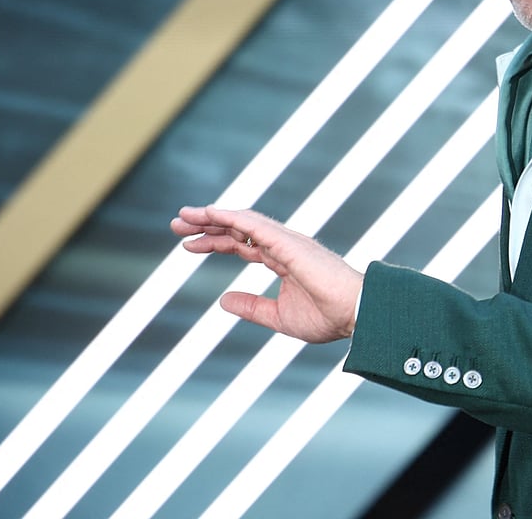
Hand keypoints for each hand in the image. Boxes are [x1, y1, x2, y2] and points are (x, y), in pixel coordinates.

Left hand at [172, 205, 363, 342]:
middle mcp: (282, 245)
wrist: (355, 313)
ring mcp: (286, 241)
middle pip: (236, 229)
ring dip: (211, 217)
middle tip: (176, 225)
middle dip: (206, 225)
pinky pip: (255, 225)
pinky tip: (210, 214)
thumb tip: (223, 301)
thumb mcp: (279, 317)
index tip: (188, 245)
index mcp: (281, 260)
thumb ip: (252, 307)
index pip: (241, 245)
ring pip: (242, 221)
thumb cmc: (328, 316)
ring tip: (183, 216)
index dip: (214, 242)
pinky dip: (231, 217)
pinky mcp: (289, 243)